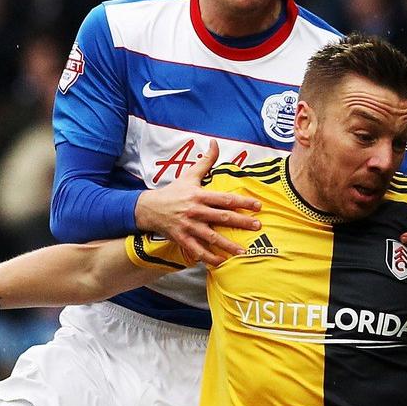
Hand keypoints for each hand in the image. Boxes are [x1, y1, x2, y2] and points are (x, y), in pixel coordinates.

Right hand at [134, 140, 261, 266]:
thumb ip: (205, 161)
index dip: (243, 202)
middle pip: (222, 217)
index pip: (225, 199)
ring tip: (242, 252)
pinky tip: (221, 262)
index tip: (258, 206)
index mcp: (199, 195)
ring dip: (227, 245)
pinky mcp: (181, 238)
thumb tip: (215, 143)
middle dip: (241, 222)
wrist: (149, 208)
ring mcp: (188, 226)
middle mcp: (195, 211)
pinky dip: (208, 257)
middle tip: (257, 227)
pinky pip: (196, 250)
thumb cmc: (173, 192)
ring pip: (211, 237)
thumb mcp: (189, 175)